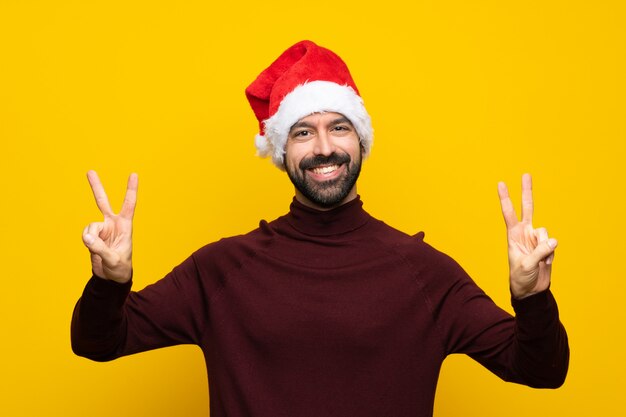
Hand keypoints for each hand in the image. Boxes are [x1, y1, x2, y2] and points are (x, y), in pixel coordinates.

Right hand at [82, 170, 137, 283]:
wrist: (111, 278)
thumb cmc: (120, 268)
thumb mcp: (113, 260)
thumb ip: (100, 248)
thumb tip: (86, 237)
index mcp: (125, 226)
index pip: (129, 204)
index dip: (131, 189)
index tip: (133, 174)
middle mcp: (112, 224)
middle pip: (102, 202)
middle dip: (96, 187)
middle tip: (90, 171)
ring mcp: (101, 229)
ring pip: (90, 226)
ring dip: (91, 238)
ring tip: (99, 249)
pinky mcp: (92, 236)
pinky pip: (86, 234)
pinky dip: (87, 241)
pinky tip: (93, 248)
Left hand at [498, 174, 556, 298]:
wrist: (531, 289)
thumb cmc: (521, 277)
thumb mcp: (526, 265)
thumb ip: (539, 252)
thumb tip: (553, 240)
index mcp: (513, 235)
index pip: (509, 212)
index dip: (505, 198)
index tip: (500, 183)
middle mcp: (525, 232)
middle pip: (528, 208)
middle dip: (526, 191)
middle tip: (526, 174)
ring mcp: (536, 238)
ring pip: (545, 232)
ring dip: (543, 246)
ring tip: (538, 259)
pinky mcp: (547, 245)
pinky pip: (552, 244)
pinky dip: (550, 254)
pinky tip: (545, 262)